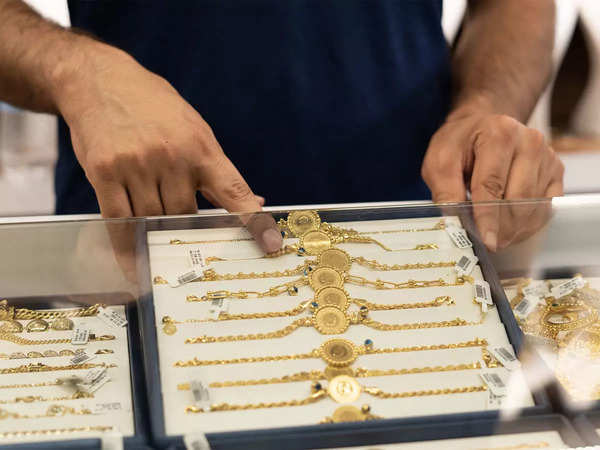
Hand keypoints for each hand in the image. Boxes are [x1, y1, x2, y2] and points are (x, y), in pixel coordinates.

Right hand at [53, 41, 281, 252]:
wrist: (100, 80)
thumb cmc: (155, 109)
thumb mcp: (195, 130)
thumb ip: (218, 171)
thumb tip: (253, 202)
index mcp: (201, 147)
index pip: (234, 191)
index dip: (255, 222)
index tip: (271, 245)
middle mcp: (172, 156)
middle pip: (187, 216)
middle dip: (186, 231)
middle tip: (186, 244)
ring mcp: (137, 164)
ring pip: (153, 222)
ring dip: (155, 233)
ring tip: (155, 237)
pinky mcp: (105, 172)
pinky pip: (120, 222)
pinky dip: (127, 246)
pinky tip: (133, 262)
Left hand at [421, 109, 563, 250]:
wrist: (480, 126)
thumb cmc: (459, 144)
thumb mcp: (440, 162)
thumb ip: (445, 191)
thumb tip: (455, 225)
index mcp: (498, 134)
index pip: (492, 185)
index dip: (488, 217)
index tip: (487, 241)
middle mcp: (529, 141)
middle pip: (518, 199)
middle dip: (502, 227)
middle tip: (487, 243)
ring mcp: (547, 156)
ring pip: (534, 207)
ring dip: (514, 229)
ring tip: (495, 235)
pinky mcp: (555, 170)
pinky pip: (547, 207)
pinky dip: (528, 223)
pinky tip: (510, 228)